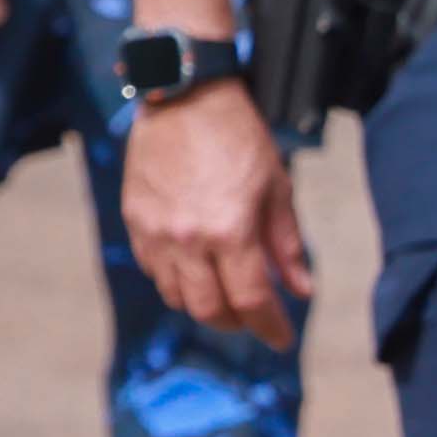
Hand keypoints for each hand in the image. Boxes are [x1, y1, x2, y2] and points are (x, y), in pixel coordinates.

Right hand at [122, 81, 307, 346]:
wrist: (184, 97)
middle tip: (253, 317)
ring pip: (176, 295)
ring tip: (222, 292)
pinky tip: (193, 267)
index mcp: (231, 231)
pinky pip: (153, 269)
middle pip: (209, 309)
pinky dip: (175, 279)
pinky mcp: (134, 220)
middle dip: (236, 322)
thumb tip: (302, 289)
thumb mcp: (277, 188)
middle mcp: (188, 239)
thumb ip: (287, 244)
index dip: (270, 328)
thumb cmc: (238, 137)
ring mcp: (156, 232)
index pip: (251, 301)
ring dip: (203, 303)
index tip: (282, 339)